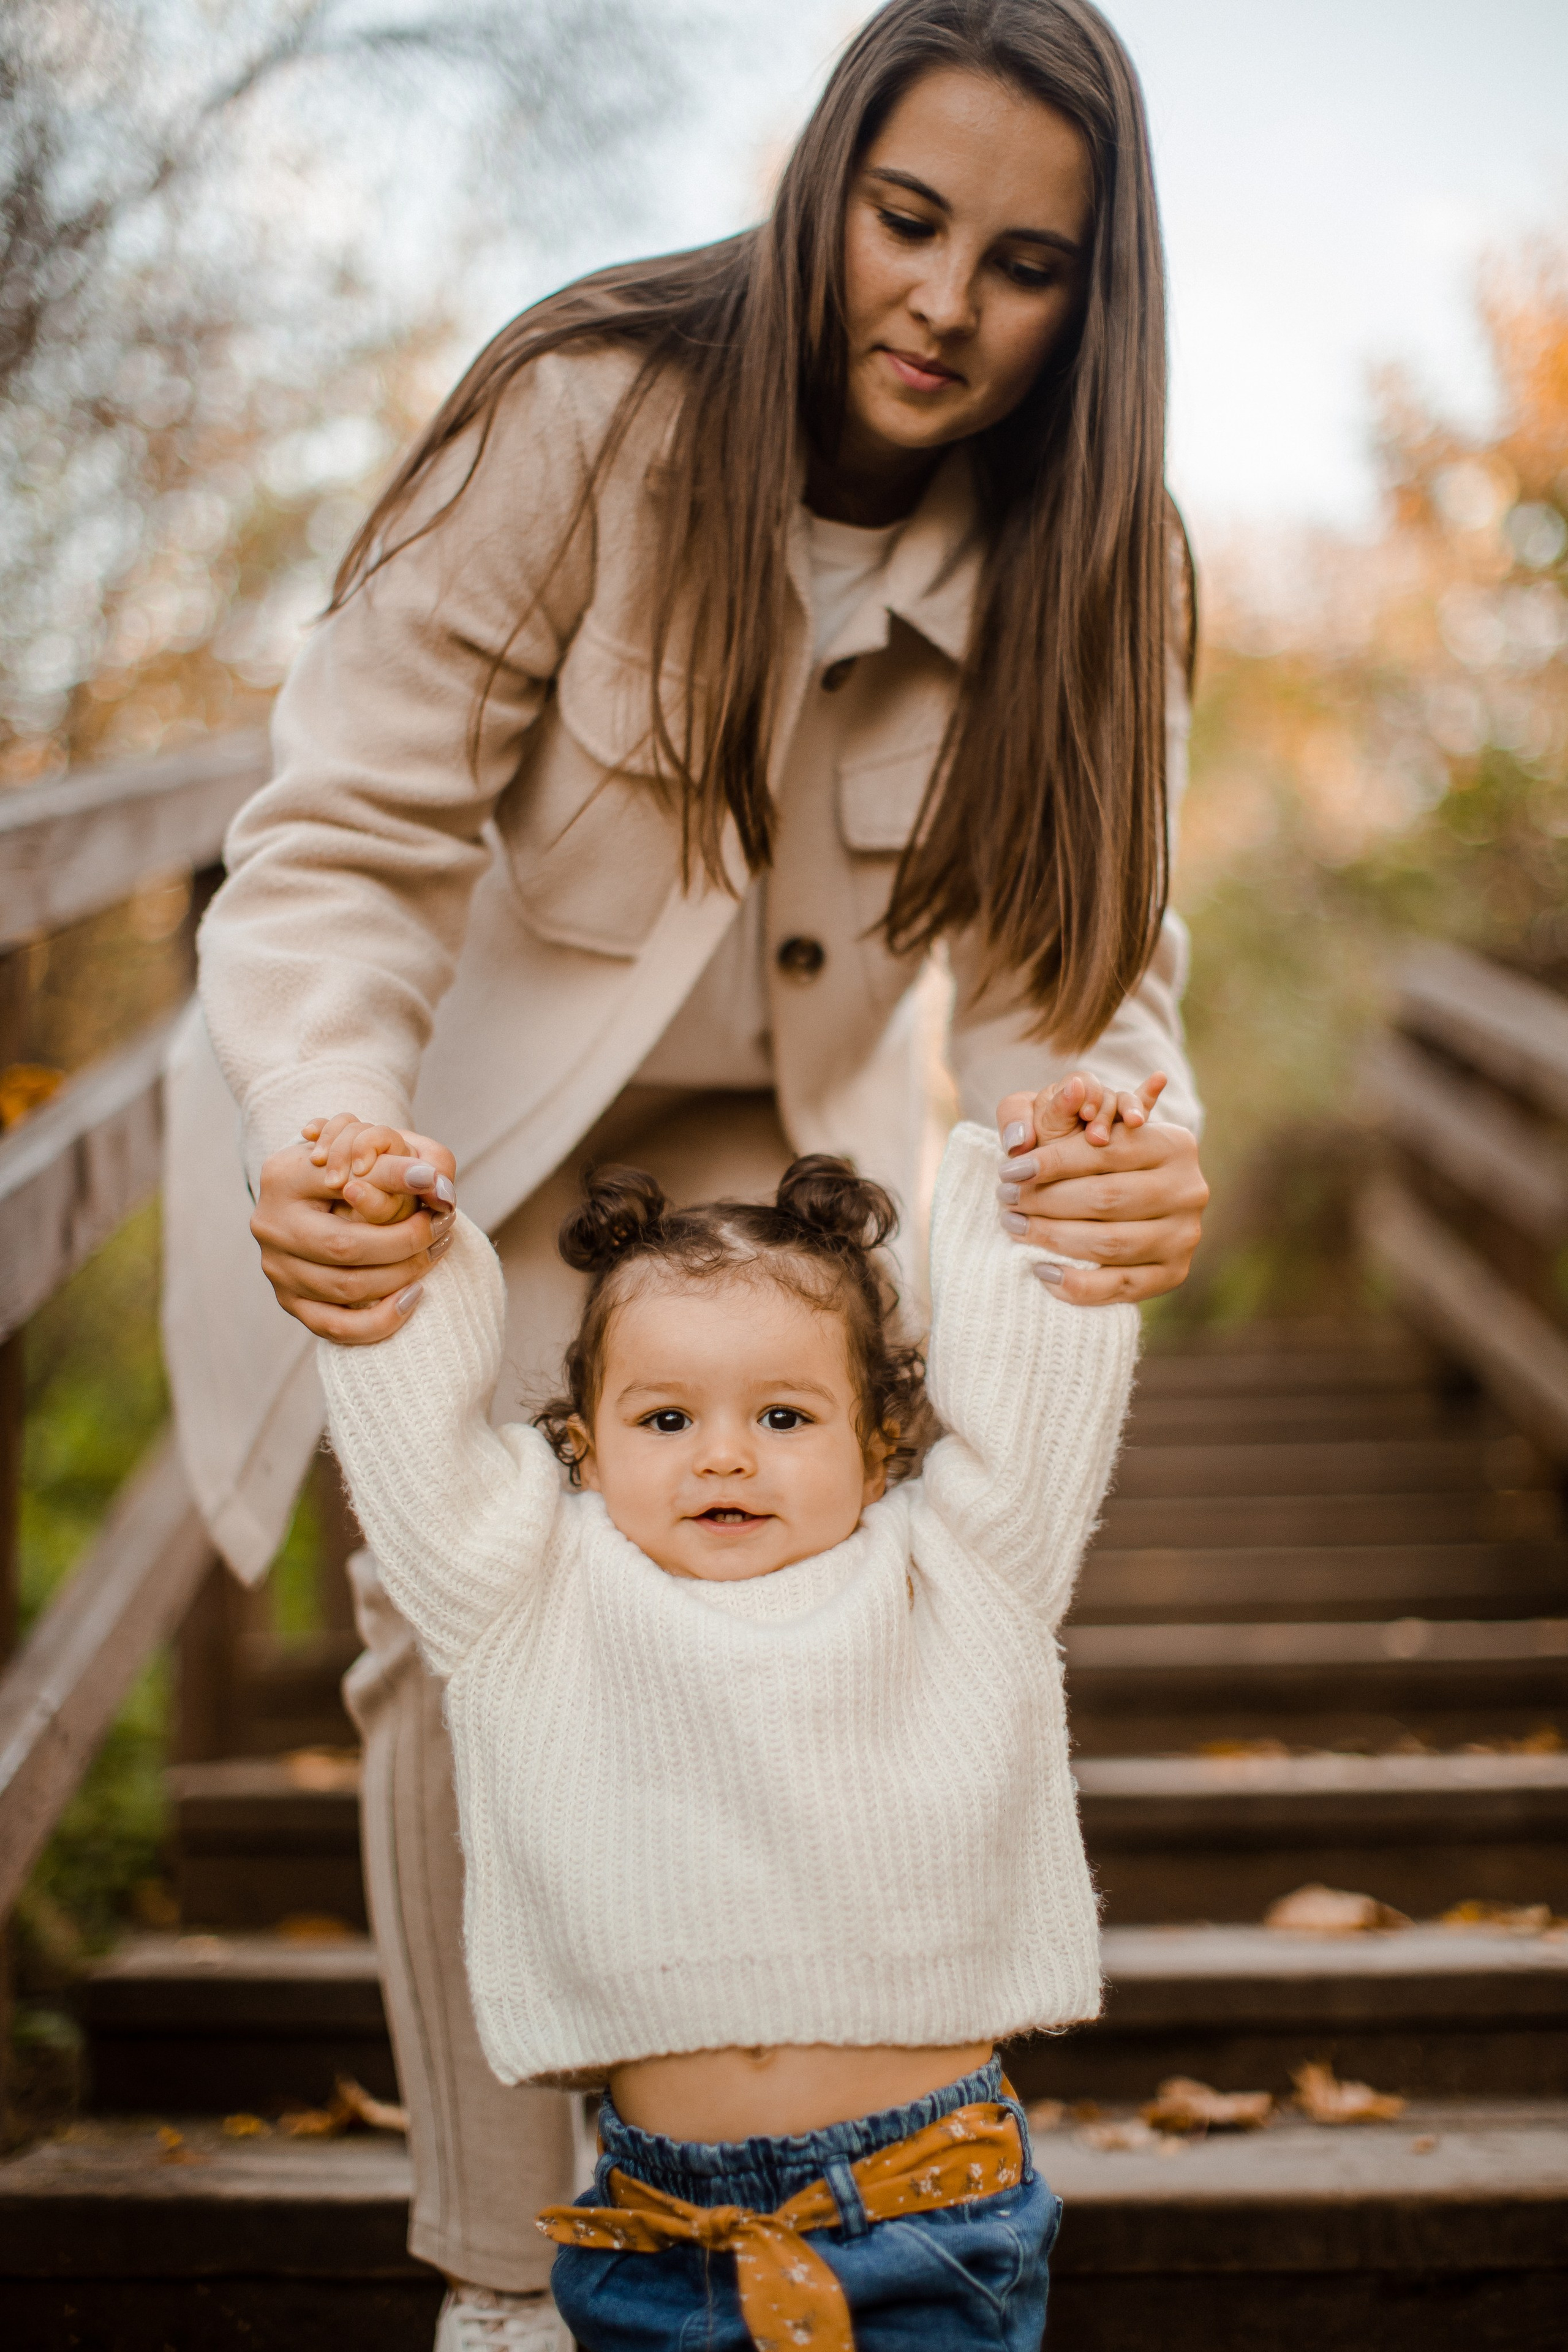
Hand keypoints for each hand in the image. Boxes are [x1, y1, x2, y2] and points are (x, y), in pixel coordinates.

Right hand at [250, 1115, 458, 1344]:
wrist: (321, 1196)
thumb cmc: (351, 1169)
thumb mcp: (366, 1151)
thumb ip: (397, 1161)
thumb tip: (434, 1182)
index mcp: (283, 1176)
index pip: (342, 1181)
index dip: (394, 1182)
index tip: (434, 1182)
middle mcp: (270, 1224)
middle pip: (346, 1246)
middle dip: (406, 1241)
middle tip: (442, 1226)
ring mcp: (277, 1268)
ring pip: (346, 1288)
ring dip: (402, 1274)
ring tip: (436, 1251)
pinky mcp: (289, 1302)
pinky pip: (337, 1328)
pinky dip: (381, 1319)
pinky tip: (413, 1296)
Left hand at [993, 1071, 1207, 1305]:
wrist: (1136, 1208)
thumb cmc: (1098, 1159)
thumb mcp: (1083, 1125)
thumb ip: (1058, 1111)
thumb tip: (1062, 1096)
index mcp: (1175, 1144)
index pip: (1107, 1152)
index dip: (1052, 1161)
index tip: (1008, 1170)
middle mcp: (1189, 1189)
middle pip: (1106, 1198)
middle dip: (1046, 1200)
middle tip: (1006, 1199)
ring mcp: (1185, 1236)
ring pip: (1110, 1243)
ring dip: (1052, 1238)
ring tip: (1015, 1226)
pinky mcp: (1174, 1274)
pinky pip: (1119, 1287)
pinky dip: (1076, 1283)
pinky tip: (1041, 1270)